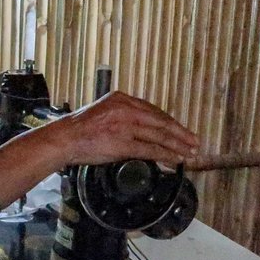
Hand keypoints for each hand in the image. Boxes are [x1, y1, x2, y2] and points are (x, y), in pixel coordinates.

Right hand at [47, 91, 198, 166]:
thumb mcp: (102, 112)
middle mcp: (126, 109)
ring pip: (159, 135)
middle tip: (195, 141)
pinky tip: (174, 160)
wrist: (64, 138)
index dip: (170, 122)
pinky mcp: (122, 143)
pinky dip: (165, 155)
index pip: (153, 110)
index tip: (180, 130)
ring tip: (190, 152)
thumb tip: (139, 130)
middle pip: (161, 121)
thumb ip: (122, 117)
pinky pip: (150, 149)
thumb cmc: (79, 129)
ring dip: (177, 145)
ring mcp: (125, 126)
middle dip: (181, 133)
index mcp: (122, 99)